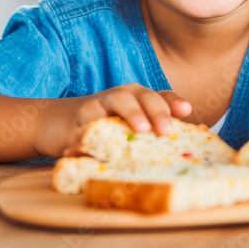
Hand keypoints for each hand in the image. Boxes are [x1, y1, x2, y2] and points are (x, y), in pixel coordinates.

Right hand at [35, 84, 191, 157]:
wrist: (61, 124)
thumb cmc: (106, 128)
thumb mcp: (131, 128)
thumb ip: (152, 133)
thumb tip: (183, 152)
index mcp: (138, 98)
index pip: (161, 96)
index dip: (173, 102)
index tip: (187, 111)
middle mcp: (122, 96)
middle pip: (143, 95)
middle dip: (158, 111)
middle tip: (167, 130)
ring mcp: (100, 104)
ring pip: (119, 100)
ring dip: (133, 113)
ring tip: (142, 130)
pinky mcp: (79, 120)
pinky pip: (90, 125)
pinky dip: (100, 133)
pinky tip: (108, 145)